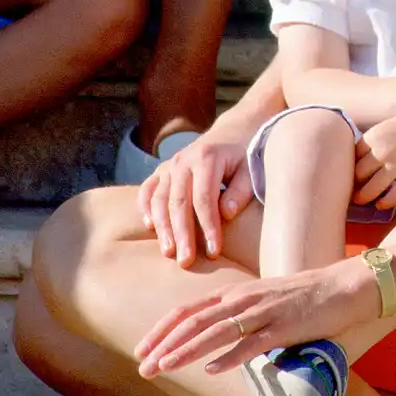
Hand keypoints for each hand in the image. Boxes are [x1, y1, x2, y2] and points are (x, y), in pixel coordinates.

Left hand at [135, 257, 375, 377]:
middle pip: (194, 321)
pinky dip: (231, 356)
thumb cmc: (304, 297)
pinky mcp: (285, 327)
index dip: (162, 330)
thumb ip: (239, 317)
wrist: (343, 286)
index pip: (189, 310)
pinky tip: (213, 370)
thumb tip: (217, 341)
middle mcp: (244, 299)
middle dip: (165, 345)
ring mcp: (264, 312)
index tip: (142, 349)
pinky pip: (253, 343)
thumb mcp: (263, 301)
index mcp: (236, 293)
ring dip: (186, 351)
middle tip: (143, 367)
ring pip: (217, 331)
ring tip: (164, 368)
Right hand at [137, 123, 257, 266]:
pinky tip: (149, 227)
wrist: (232, 133)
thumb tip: (227, 214)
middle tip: (185, 262)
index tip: (214, 252)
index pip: (204, 199)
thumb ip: (241, 191)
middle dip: (182, 234)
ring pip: (160, 199)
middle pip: (179, 202)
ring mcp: (170, 165)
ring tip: (168, 252)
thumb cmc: (245, 157)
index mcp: (207, 158)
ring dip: (162, 227)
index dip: (208, 227)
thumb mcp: (251, 170)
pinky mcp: (162, 170)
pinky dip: (144, 207)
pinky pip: (147, 190)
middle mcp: (184, 160)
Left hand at [353, 109, 395, 207]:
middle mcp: (382, 150)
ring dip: (364, 197)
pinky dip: (384, 203)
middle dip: (354, 184)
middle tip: (353, 190)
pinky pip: (393, 195)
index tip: (350, 174)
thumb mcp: (392, 125)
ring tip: (362, 200)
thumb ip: (378, 141)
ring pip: (371, 189)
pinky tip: (381, 204)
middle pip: (358, 174)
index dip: (350, 167)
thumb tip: (365, 160)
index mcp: (374, 135)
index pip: (352, 157)